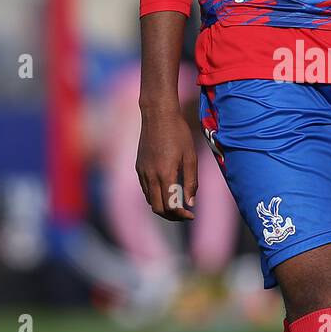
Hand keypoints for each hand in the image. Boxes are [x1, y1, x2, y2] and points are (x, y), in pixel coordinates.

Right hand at [137, 104, 196, 219]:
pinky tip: (166, 190)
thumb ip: (191, 182)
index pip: (170, 207)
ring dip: (163, 207)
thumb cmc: (179, 134)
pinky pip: (145, 189)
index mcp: (165, 174)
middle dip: (172, 216)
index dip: (181, 215)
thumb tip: (191, 203)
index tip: (191, 214)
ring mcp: (142, 172)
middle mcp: (150, 176)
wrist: (158, 115)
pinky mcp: (138, 167)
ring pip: (150, 200)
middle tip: (184, 213)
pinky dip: (155, 196)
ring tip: (177, 203)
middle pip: (158, 208)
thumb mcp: (191, 157)